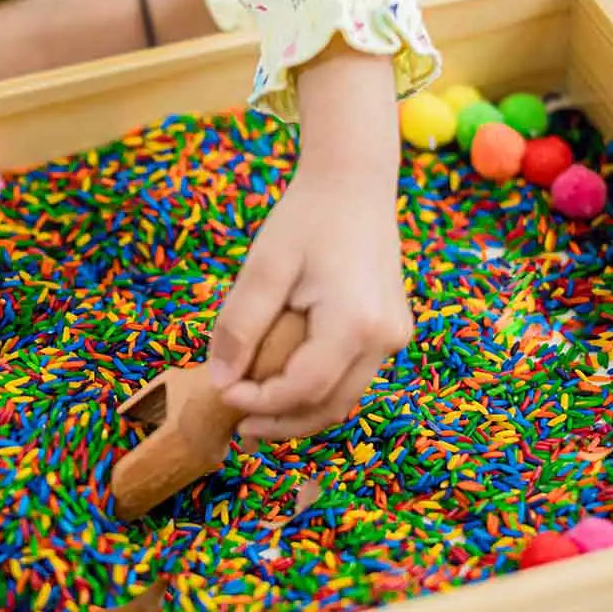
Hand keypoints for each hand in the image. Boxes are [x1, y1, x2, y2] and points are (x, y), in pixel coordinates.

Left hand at [208, 44, 412, 444]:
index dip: (260, 403)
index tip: (222, 395)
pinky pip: (352, 377)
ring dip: (299, 410)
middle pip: (329, 405)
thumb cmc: (306, 219)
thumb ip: (239, 326)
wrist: (354, 185)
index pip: (304, 388)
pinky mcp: (389, 332)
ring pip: (344, 398)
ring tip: (255, 407)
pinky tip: (282, 381)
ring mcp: (393, 337)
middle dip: (281, 422)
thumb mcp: (263, 268)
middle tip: (237, 426)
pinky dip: (316, 389)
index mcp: (356, 323)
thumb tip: (219, 381)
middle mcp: (384, 338)